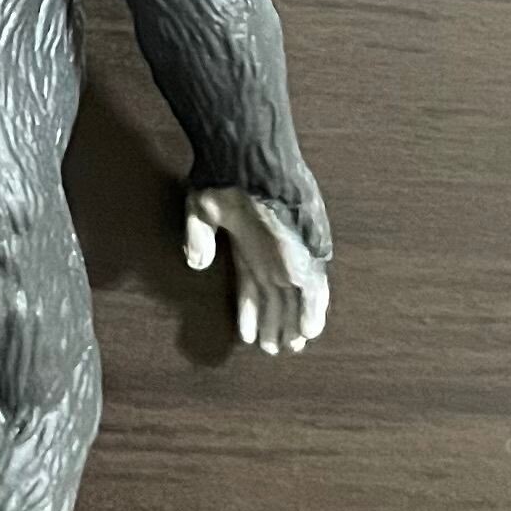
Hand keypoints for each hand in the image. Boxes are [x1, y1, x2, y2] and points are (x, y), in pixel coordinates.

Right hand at [184, 187, 329, 356]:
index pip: (252, 288)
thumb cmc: (224, 178)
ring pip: (296, 299)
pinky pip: (314, 291)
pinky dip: (311, 312)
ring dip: (292, 324)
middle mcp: (271, 254)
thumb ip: (198, 237)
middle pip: (277, 299)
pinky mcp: (305, 255)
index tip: (248, 337)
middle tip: (275, 349)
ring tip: (288, 348)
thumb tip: (196, 263)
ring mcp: (290, 255)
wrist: (247, 160)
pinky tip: (308, 333)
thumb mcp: (202, 210)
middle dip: (275, 324)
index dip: (250, 313)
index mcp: (250, 245)